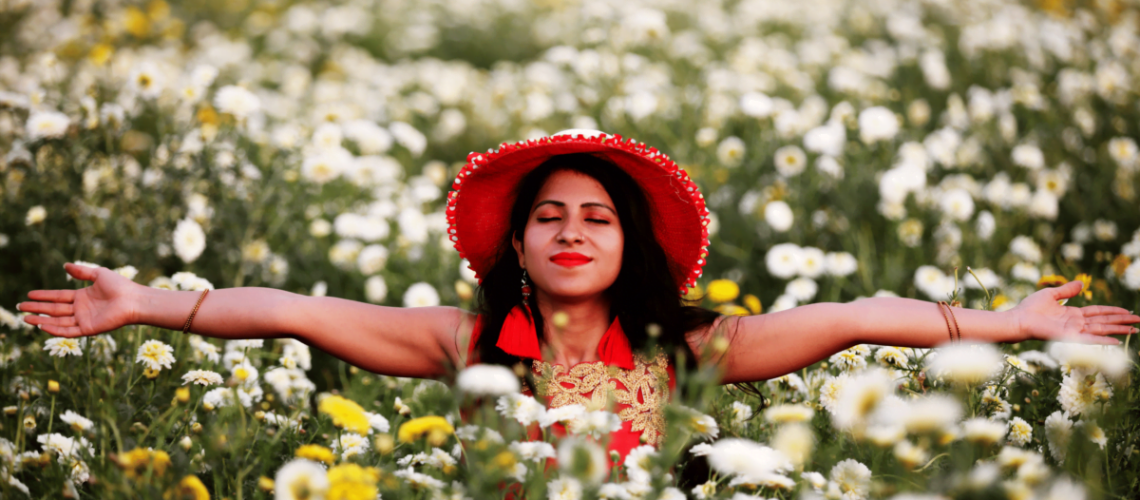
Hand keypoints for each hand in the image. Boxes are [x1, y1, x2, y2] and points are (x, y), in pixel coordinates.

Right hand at [17, 263, 142, 337]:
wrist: (134, 300)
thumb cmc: (121, 286)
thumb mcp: (99, 275)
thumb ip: (82, 272)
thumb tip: (65, 265)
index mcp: (83, 297)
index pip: (58, 297)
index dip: (44, 296)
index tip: (29, 294)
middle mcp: (81, 309)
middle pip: (54, 309)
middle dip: (37, 308)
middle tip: (21, 307)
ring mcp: (84, 320)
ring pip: (58, 321)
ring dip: (41, 319)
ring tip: (25, 317)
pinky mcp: (88, 329)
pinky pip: (68, 331)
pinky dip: (55, 329)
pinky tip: (42, 325)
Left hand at [1010, 280, 1138, 344]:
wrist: (1017, 319)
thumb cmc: (1030, 308)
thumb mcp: (1051, 295)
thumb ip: (1067, 290)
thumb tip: (1082, 284)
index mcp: (1073, 314)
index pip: (1098, 313)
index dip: (1113, 311)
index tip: (1128, 311)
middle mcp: (1076, 324)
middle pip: (1104, 321)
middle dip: (1122, 321)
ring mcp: (1074, 331)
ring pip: (1102, 329)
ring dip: (1118, 330)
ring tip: (1135, 330)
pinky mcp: (1069, 337)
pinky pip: (1089, 339)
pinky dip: (1103, 341)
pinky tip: (1116, 342)